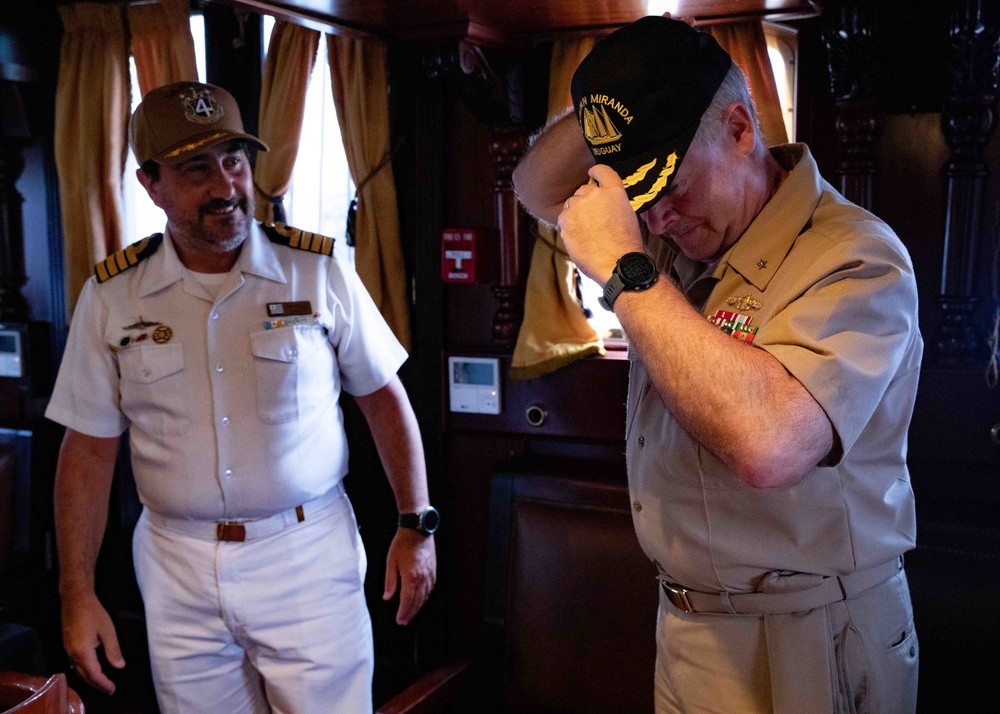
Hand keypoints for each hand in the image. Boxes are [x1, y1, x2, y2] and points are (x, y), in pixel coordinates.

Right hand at [61, 591, 124, 694]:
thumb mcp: (108, 630)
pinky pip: (75, 663)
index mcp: (83, 652)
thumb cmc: (93, 612)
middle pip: (84, 675)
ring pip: (78, 670)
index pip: (94, 674)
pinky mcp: (67, 645)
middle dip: (97, 684)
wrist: (75, 599)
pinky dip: (84, 670)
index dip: (103, 683)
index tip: (112, 689)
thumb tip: (119, 666)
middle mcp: (72, 654)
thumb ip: (113, 650)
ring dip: (90, 678)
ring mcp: (67, 649)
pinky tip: (91, 669)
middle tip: (109, 690)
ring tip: (102, 682)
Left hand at [383, 528, 436, 624]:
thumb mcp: (391, 562)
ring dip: (418, 606)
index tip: (400, 620)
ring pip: (425, 596)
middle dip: (410, 613)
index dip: (403, 613)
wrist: (417, 529)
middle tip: (404, 620)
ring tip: (412, 613)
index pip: (407, 601)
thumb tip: (387, 597)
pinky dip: (426, 596)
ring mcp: (430, 574)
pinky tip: (422, 598)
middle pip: (417, 601)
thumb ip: (390, 581)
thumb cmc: (402, 543)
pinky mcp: (433, 569)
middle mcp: (422, 578)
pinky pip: (431, 588)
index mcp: (410, 577)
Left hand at [556, 164, 644, 283]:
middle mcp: (593, 194)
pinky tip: (580, 237)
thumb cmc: (626, 244)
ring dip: (577, 212)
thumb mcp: (626, 215)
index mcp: (613, 191)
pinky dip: (569, 225)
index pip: (601, 170)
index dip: (595, 172)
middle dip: (587, 200)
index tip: (592, 173)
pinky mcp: (564, 221)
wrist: (616, 264)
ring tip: (588, 231)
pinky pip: (564, 218)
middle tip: (594, 218)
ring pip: (572, 204)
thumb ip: (612, 203)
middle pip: (584, 190)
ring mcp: (577, 207)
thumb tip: (600, 205)